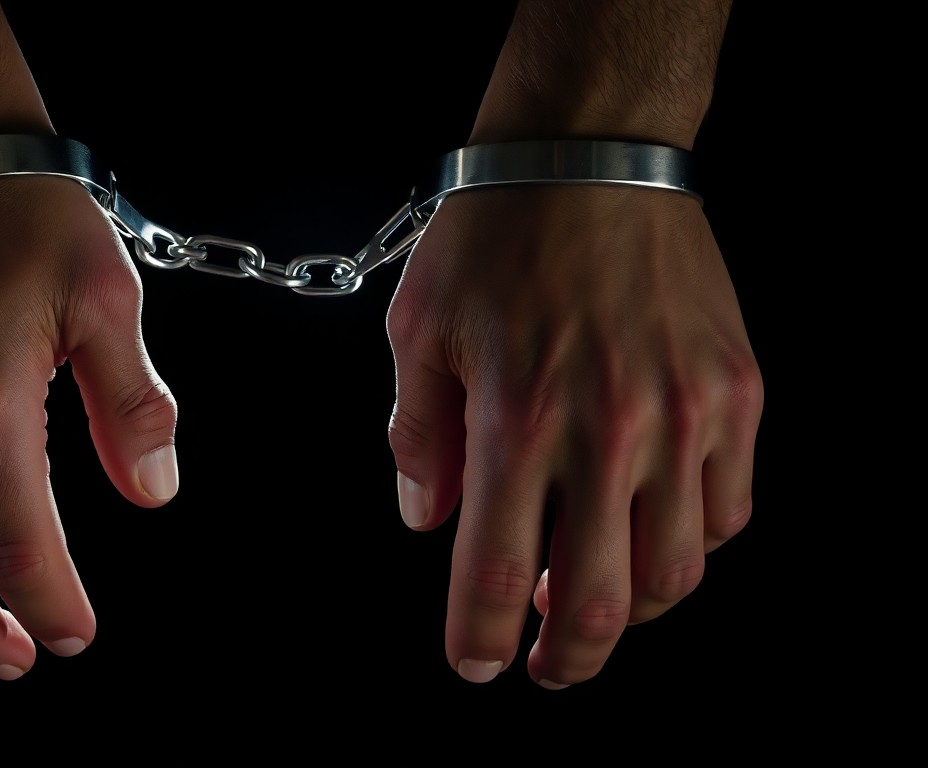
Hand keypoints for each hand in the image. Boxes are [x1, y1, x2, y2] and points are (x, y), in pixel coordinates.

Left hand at [385, 184, 761, 686]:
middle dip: (566, 657)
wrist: (591, 154)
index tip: (474, 664)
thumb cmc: (495, 236)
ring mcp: (688, 414)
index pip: (495, 571)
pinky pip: (730, 510)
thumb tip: (426, 520)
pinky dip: (691, 545)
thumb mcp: (420, 331)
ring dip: (630, 608)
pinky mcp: (738, 391)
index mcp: (519, 417)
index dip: (479, 637)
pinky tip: (650, 531)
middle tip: (544, 666)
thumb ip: (418, 437)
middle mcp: (612, 428)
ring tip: (591, 594)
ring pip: (678, 571)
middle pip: (601, 600)